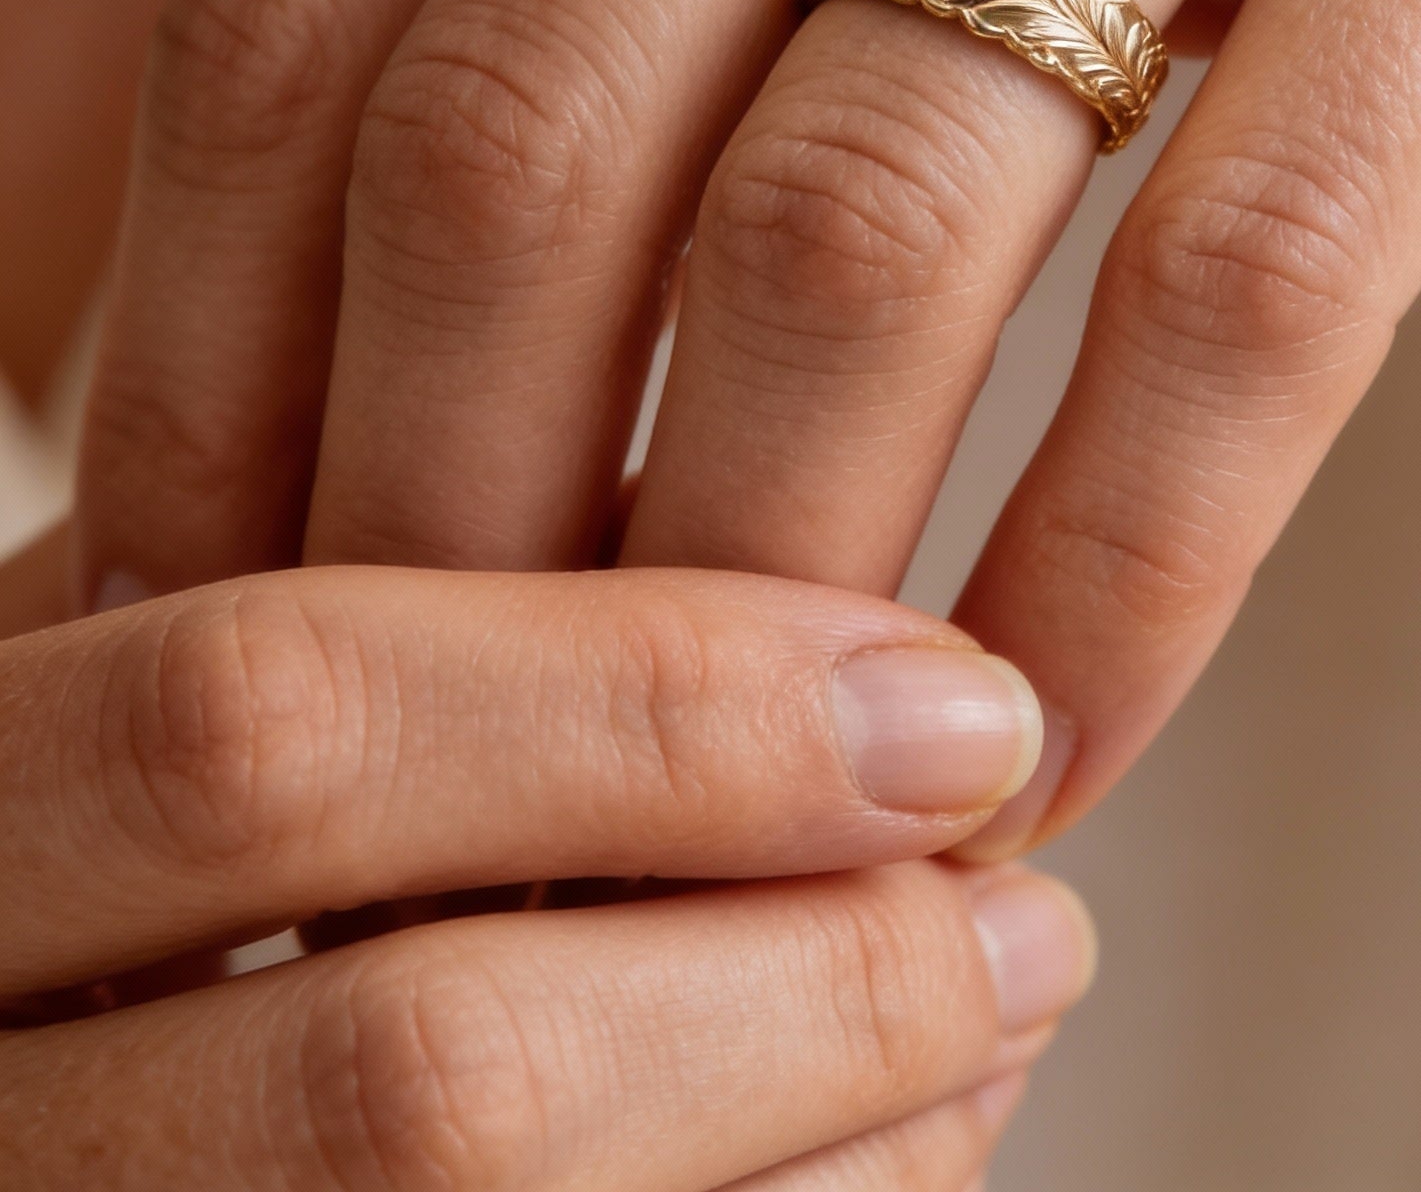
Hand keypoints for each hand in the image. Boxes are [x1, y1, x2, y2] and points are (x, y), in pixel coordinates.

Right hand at [0, 532, 1085, 1187]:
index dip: (650, 704)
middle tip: (1022, 892)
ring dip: (835, 1152)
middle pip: (424, 1081)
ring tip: (1000, 1015)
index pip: (277, 726)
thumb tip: (788, 590)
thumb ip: (402, 591)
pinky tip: (891, 1151)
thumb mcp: (141, 652)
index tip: (939, 692)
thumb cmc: (78, 830)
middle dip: (801, 982)